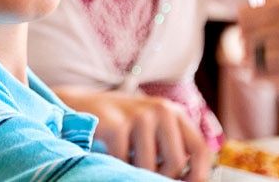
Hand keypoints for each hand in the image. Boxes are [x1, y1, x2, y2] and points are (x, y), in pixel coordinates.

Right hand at [54, 87, 210, 180]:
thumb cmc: (118, 123)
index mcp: (173, 113)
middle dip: (160, 177)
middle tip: (143, 173)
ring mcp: (138, 116)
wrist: (77, 104)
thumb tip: (187, 180)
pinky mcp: (116, 125)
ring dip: (134, 172)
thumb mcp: (150, 128)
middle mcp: (161, 110)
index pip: (201, 150)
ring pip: (148, 168)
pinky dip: (115, 166)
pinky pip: (123, 164)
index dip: (199, 175)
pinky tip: (108, 154)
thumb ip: (171, 147)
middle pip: (176, 163)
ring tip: (123, 159)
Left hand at [236, 0, 278, 98]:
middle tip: (256, 44)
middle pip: (247, 37)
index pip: (244, 15)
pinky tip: (270, 70)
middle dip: (246, 42)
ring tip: (263, 57)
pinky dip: (259, 74)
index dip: (244, 22)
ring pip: (252, 57)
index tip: (252, 24)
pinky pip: (260, 74)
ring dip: (252, 59)